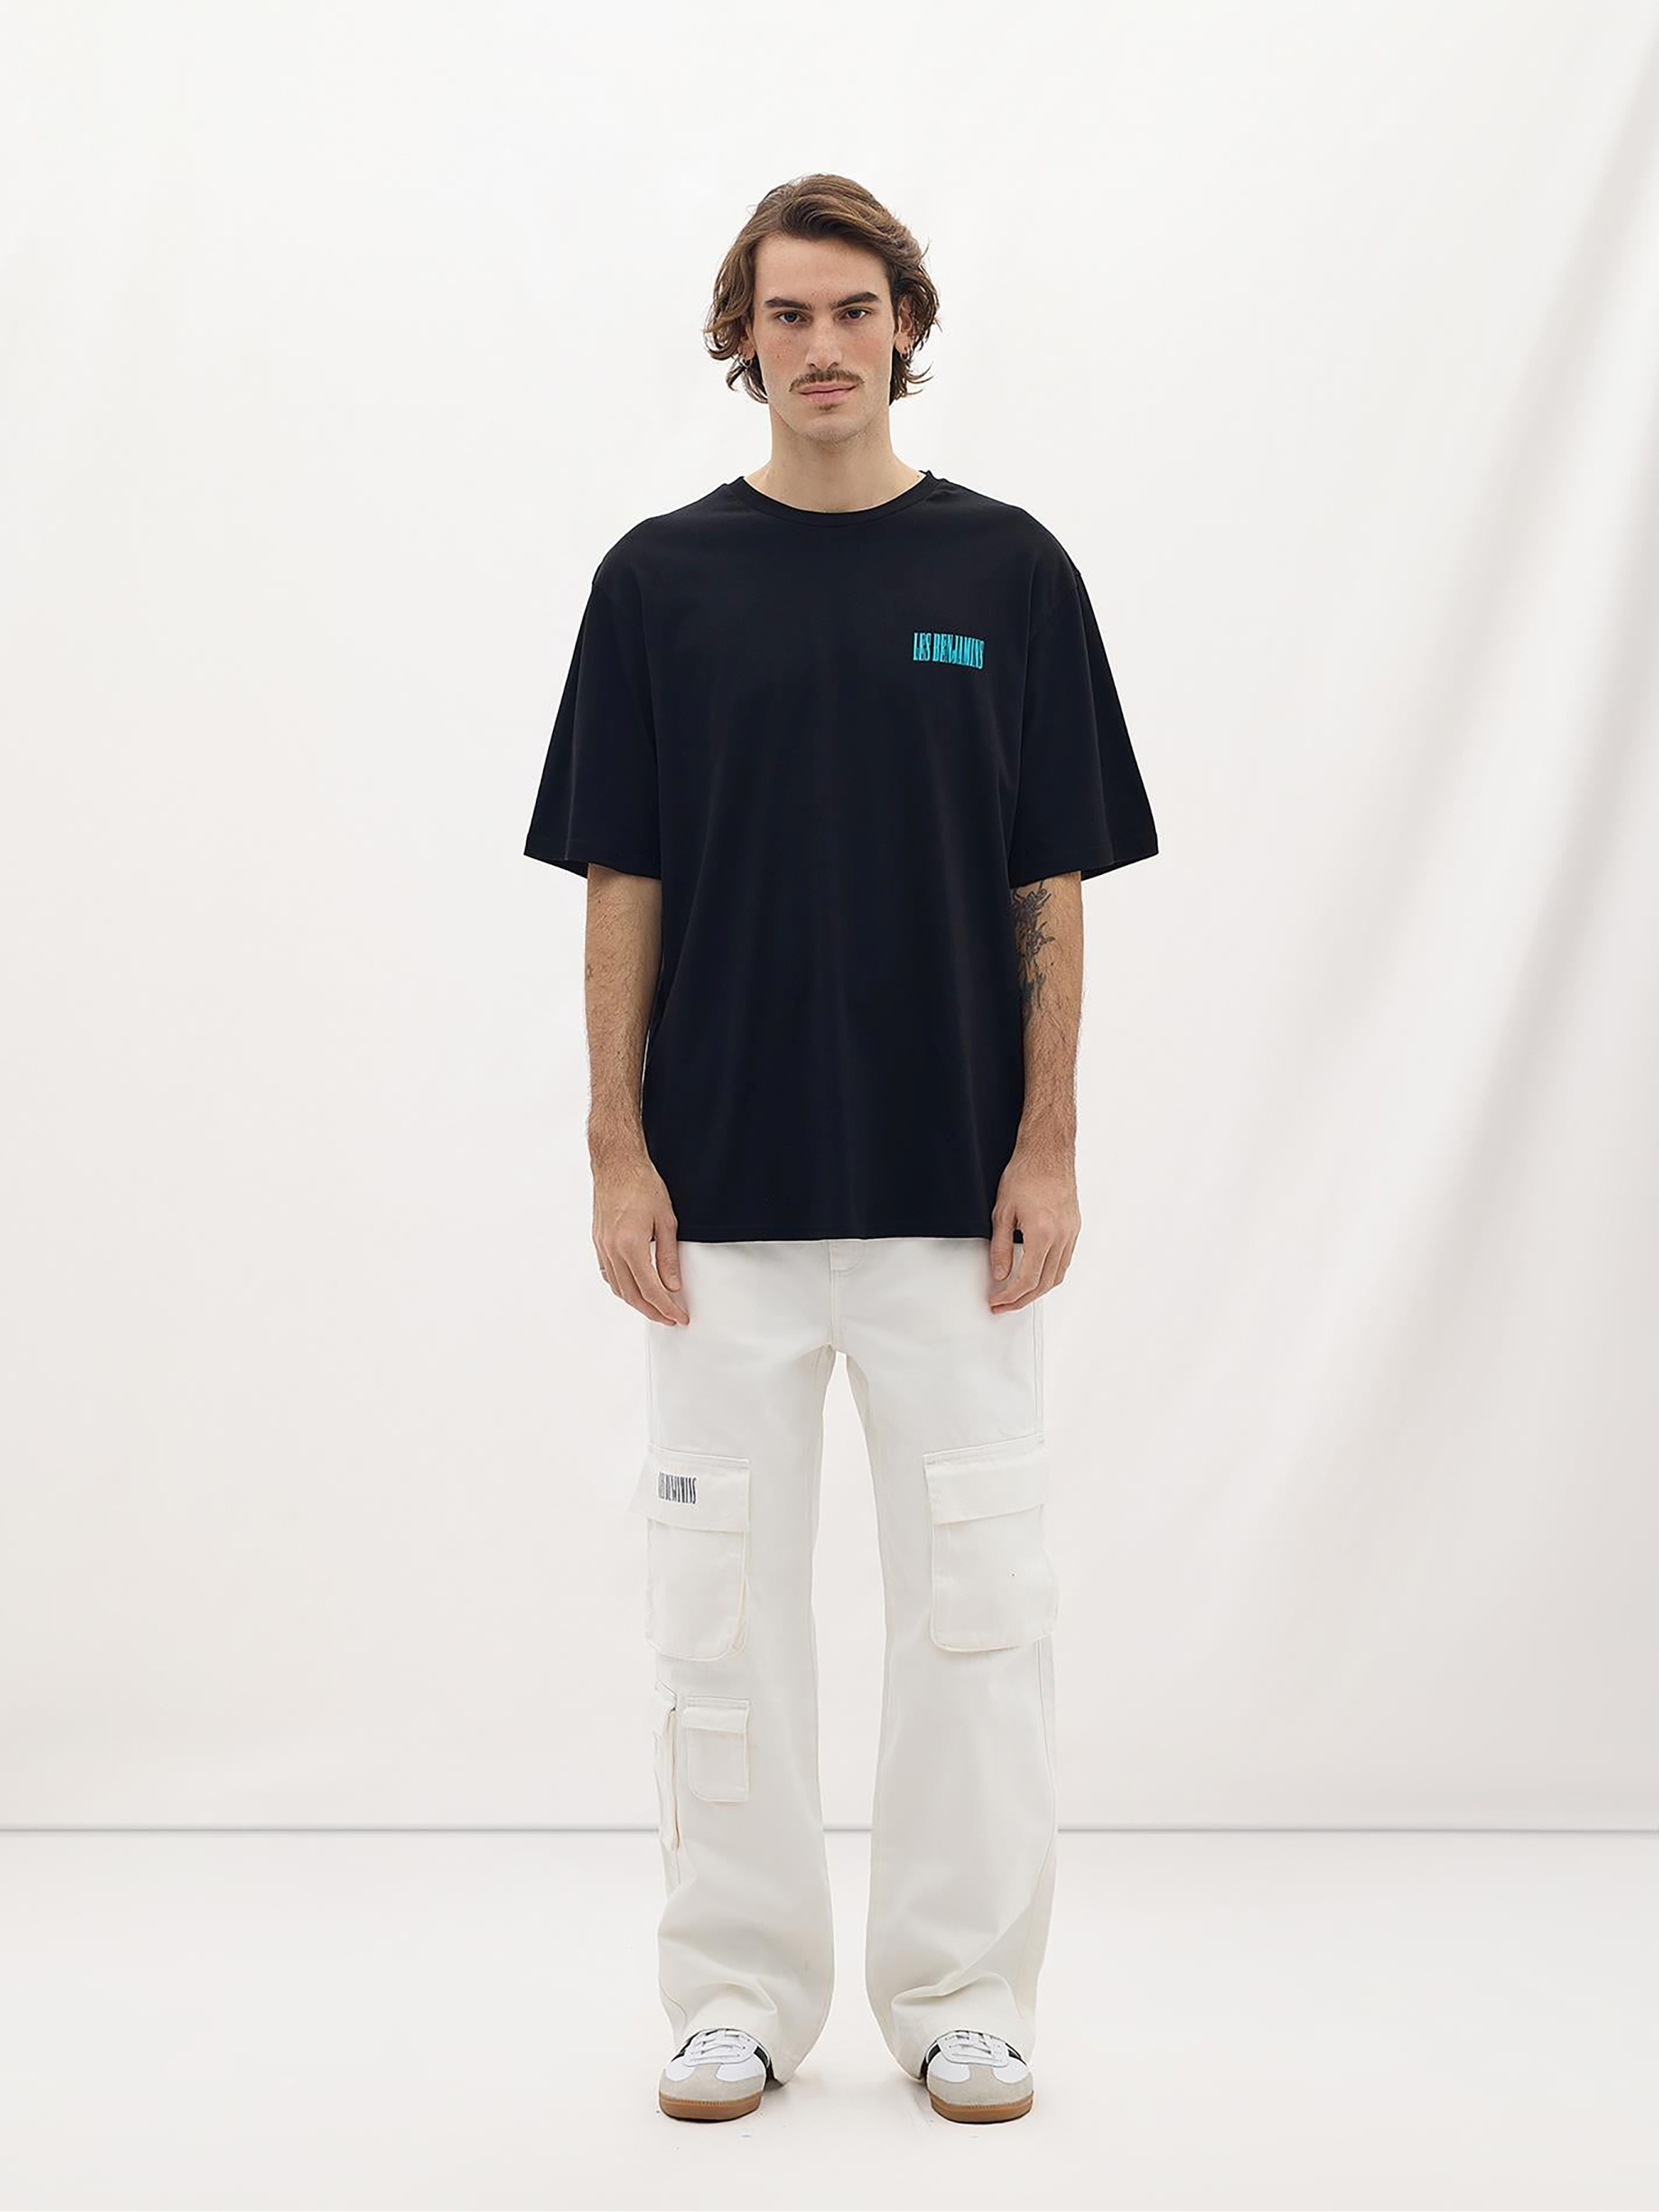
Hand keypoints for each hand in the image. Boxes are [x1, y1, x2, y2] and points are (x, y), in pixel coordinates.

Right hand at [592, 1146, 687, 1325]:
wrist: (616, 1164)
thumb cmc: (642, 1185)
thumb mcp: (666, 1221)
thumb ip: (669, 1257)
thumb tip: (673, 1286)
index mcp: (630, 1246)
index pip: (651, 1290)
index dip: (667, 1308)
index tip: (680, 1317)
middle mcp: (612, 1250)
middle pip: (632, 1296)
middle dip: (653, 1312)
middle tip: (671, 1318)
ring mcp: (602, 1247)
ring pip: (618, 1288)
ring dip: (637, 1303)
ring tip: (656, 1307)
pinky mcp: (598, 1242)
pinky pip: (608, 1274)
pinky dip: (622, 1287)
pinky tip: (634, 1288)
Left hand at [988, 1146, 1079, 1309]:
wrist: (1047, 1153)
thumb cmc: (1025, 1175)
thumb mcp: (1002, 1212)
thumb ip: (1000, 1247)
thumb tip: (1000, 1274)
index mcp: (1042, 1233)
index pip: (1027, 1279)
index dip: (1011, 1295)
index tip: (998, 1300)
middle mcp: (1061, 1236)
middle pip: (1044, 1283)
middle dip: (1022, 1299)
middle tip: (1003, 1304)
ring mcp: (1071, 1233)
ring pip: (1057, 1275)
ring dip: (1038, 1290)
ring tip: (1018, 1295)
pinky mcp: (1074, 1228)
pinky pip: (1065, 1261)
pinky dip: (1050, 1274)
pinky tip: (1036, 1275)